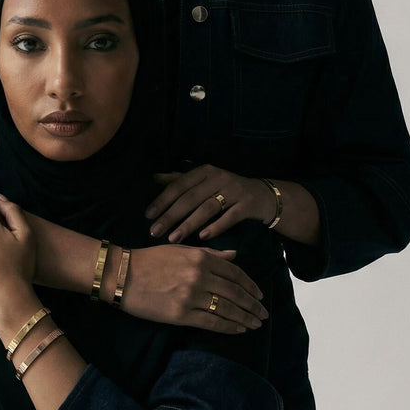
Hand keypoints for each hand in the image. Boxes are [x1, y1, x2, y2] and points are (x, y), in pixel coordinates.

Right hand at [122, 244, 266, 332]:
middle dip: (252, 305)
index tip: (259, 295)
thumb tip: (234, 255)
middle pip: (235, 293)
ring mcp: (191, 296)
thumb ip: (210, 253)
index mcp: (201, 258)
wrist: (122, 274)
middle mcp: (200, 276)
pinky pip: (211, 323)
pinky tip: (238, 330)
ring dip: (244, 318)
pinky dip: (228, 327)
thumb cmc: (150, 260)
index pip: (235, 273)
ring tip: (255, 324)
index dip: (250, 286)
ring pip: (227, 309)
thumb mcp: (181, 249)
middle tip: (263, 314)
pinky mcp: (180, 314)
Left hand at [145, 165, 272, 242]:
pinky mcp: (247, 205)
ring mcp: (234, 191)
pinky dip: (216, 227)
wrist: (262, 195)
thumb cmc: (226, 189)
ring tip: (173, 238)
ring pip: (207, 208)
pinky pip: (229, 217)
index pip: (179, 185)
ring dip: (189, 224)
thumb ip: (180, 179)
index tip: (148, 215)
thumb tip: (154, 177)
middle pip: (190, 198)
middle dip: (171, 215)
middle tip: (154, 231)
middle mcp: (218, 177)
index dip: (163, 200)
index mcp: (205, 171)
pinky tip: (202, 237)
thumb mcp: (204, 180)